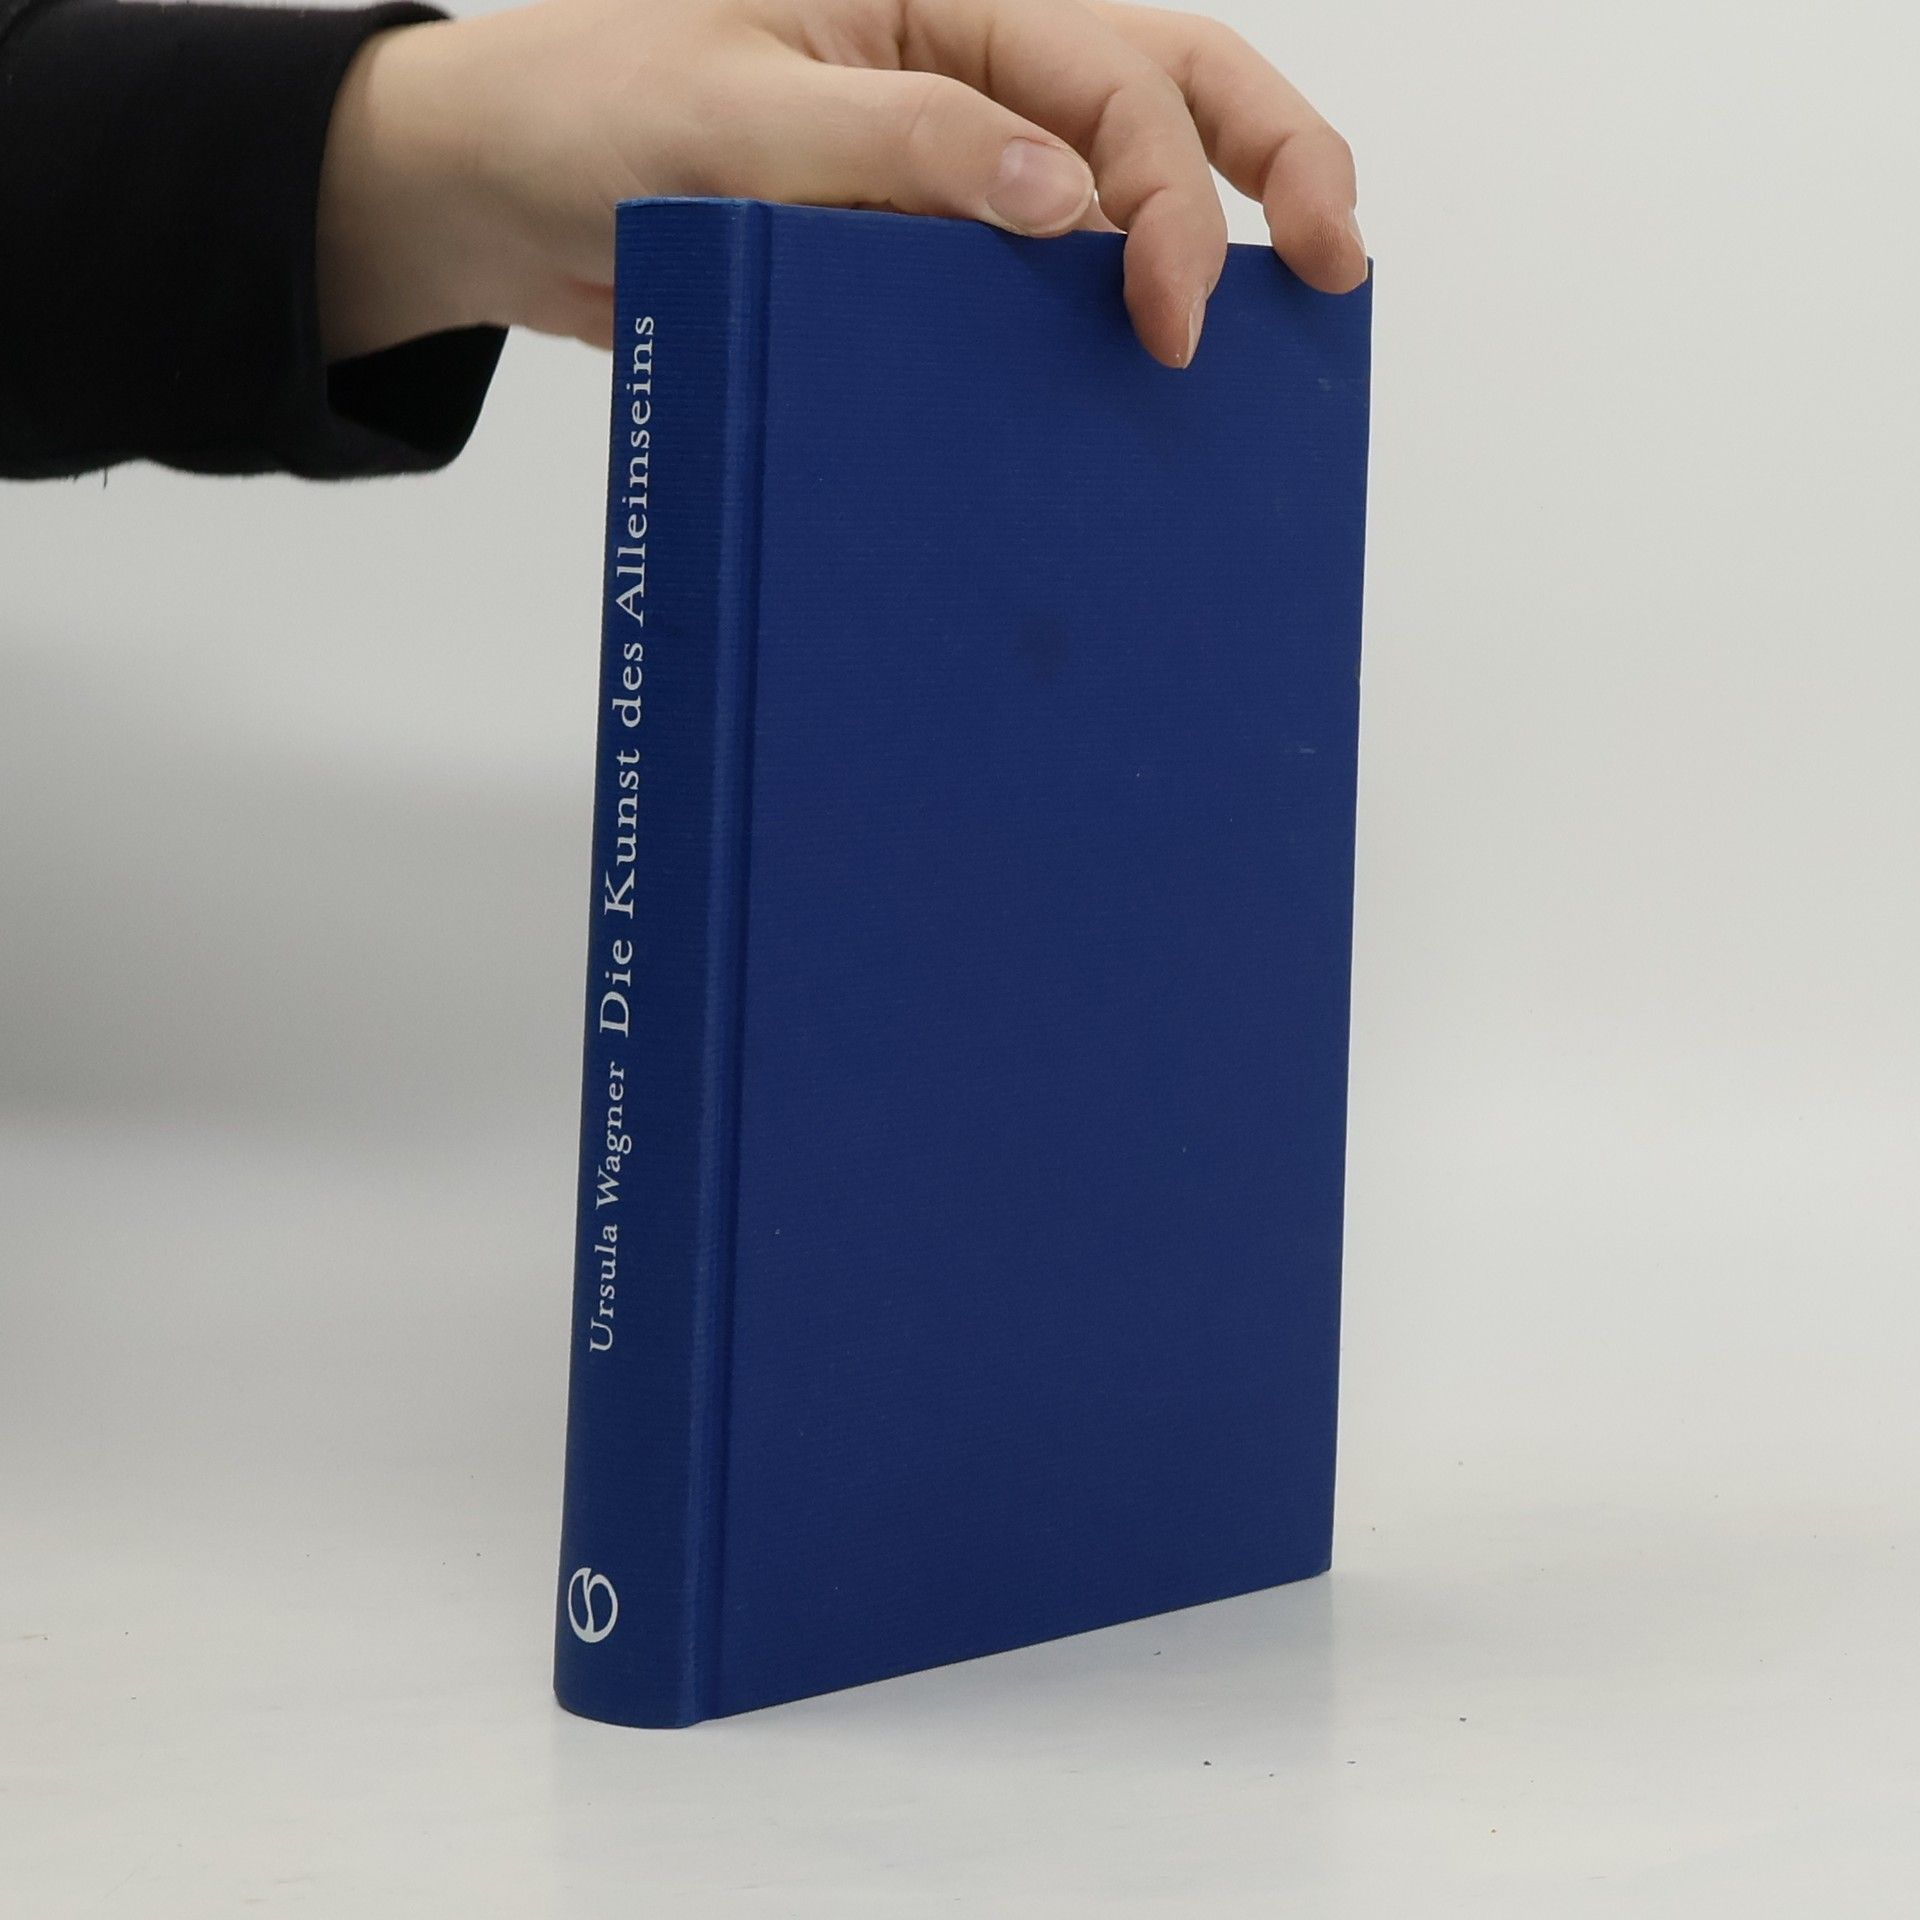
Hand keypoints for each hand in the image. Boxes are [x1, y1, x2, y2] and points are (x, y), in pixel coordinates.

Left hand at [317, 0, 1363, 368]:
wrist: (492, 200)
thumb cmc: (583, 114)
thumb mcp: (732, 119)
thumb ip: (901, 143)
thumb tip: (1069, 203)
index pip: (1109, 73)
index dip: (1168, 192)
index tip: (1174, 314)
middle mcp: (962, 63)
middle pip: (1165, 86)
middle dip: (1271, 165)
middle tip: (1337, 266)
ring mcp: (946, 160)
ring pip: (1117, 184)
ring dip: (1204, 243)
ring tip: (1281, 327)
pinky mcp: (913, 247)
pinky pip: (1028, 281)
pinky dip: (1089, 323)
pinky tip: (1131, 384)